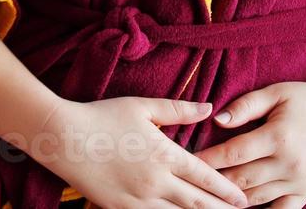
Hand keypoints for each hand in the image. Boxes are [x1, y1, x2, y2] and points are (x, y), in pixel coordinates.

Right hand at [44, 97, 248, 208]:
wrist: (61, 137)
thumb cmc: (101, 116)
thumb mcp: (140, 107)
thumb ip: (177, 109)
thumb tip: (209, 108)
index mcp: (165, 154)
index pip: (207, 177)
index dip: (228, 190)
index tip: (243, 198)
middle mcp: (157, 181)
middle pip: (199, 203)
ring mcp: (139, 198)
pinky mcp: (121, 208)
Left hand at [195, 80, 305, 207]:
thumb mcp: (275, 93)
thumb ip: (245, 105)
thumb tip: (217, 119)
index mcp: (279, 137)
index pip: (233, 153)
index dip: (207, 159)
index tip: (186, 160)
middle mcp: (290, 164)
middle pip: (241, 180)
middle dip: (213, 181)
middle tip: (190, 179)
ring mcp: (300, 182)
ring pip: (256, 198)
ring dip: (231, 199)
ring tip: (208, 194)